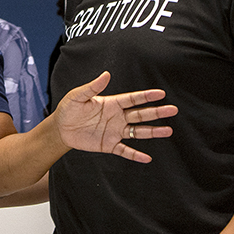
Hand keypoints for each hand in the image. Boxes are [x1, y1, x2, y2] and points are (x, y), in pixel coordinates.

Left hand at [52, 71, 176, 162]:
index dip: (146, 96)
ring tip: (168, 131)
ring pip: (138, 132)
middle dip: (156, 112)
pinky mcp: (109, 145)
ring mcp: (115, 131)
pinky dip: (135, 155)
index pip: (133, 99)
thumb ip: (92, 87)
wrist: (61, 129)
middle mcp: (117, 117)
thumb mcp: (78, 96)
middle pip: (140, 114)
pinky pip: (125, 150)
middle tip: (173, 110)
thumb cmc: (69, 109)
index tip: (161, 94)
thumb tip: (106, 74)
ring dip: (153, 132)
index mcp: (112, 103)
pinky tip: (147, 158)